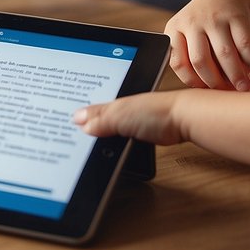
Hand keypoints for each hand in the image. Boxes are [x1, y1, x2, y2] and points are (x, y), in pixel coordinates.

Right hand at [72, 91, 186, 145]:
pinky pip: (123, 138)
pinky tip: (114, 148)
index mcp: (114, 101)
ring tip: (91, 145)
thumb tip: (77, 119)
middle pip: (99, 119)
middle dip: (88, 127)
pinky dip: (117, 143)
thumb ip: (100, 117)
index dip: (77, 118)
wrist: (184, 119)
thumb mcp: (122, 114)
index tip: (65, 127)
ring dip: (104, 137)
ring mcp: (132, 121)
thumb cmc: (158, 110)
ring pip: (111, 129)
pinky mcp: (142, 134)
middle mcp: (122, 109)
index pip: (89, 109)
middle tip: (75, 138)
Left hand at [165, 0, 249, 92]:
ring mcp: (214, 17)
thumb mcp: (184, 36)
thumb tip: (191, 95)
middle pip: (201, 61)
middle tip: (227, 92)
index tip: (205, 92)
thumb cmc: (201, 27)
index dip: (192, 81)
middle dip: (215, 82)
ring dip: (235, 75)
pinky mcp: (236, 15)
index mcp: (174, 29)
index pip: (178, 62)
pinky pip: (244, 44)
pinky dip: (249, 60)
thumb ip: (183, 59)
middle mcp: (192, 21)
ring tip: (243, 87)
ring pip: (224, 54)